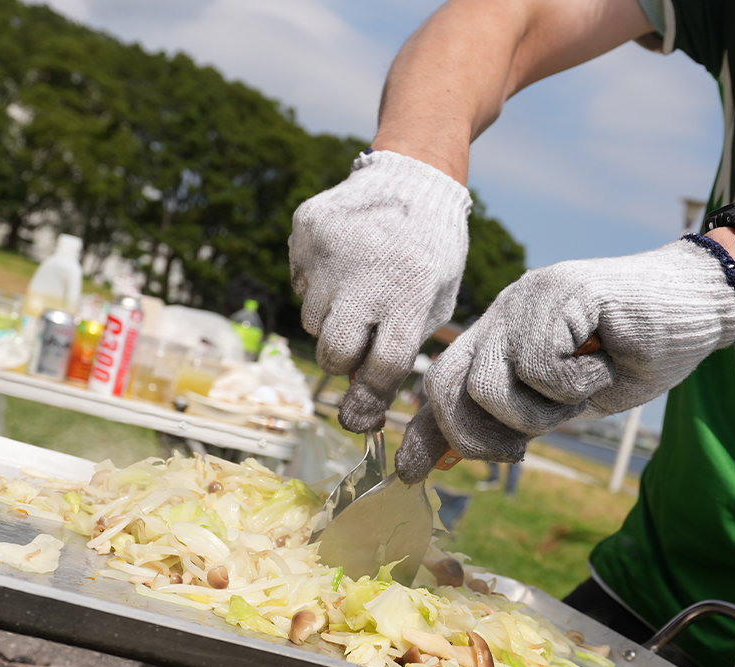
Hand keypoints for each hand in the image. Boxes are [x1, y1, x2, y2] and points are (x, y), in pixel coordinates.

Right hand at [289, 149, 471, 431]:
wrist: (412, 177)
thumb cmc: (430, 251)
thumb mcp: (435, 298)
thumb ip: (401, 343)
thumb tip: (359, 397)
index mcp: (410, 293)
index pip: (381, 365)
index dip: (367, 402)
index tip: (357, 422)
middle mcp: (366, 273)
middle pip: (334, 352)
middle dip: (343, 361)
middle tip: (358, 341)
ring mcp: (330, 250)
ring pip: (312, 320)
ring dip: (332, 317)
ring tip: (358, 286)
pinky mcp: (306, 229)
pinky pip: (299, 282)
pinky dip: (317, 283)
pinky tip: (344, 261)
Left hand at [395, 234, 734, 483]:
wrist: (697, 307)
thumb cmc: (634, 354)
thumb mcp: (563, 402)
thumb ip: (511, 420)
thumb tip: (451, 457)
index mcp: (498, 338)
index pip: (442, 387)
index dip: (424, 432)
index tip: (410, 473)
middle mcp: (501, 315)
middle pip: (447, 387)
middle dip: (477, 436)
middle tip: (521, 448)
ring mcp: (524, 300)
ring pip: (488, 387)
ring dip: (541, 411)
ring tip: (582, 386)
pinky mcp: (554, 291)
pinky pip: (539, 367)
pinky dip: (578, 381)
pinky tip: (606, 358)